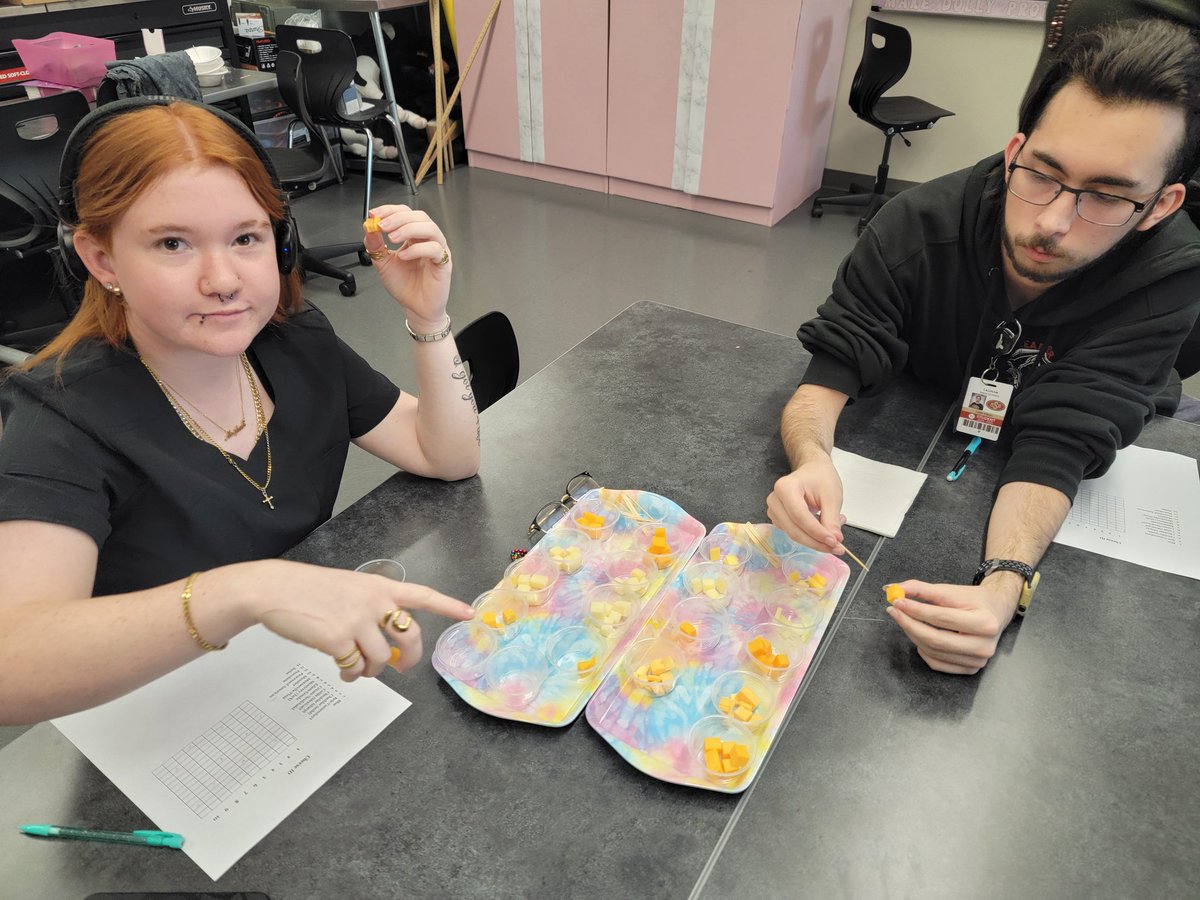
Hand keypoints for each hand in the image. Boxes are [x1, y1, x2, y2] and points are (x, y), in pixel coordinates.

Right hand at [236, 560, 473, 681]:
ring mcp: (357, 620)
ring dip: (370, 671)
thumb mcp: (347, 588)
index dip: (448, 605)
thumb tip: (382, 644)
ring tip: (356, 669)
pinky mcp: (339, 639)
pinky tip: (342, 671)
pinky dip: (350, 674)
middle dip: (409, 658)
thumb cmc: (307, 590)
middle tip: (402, 668)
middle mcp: (374, 601)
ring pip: (380, 659)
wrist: (273, 589)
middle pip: (409, 636)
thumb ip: (370, 608)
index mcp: (378, 586)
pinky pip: (354, 667)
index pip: (422, 595)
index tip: (469, 614)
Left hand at [363, 205, 451, 328]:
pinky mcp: (444, 263)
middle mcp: (426, 240)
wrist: (414, 308)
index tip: (375, 215)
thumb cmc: (405, 286)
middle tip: (382, 226)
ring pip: (429, 228)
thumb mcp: (383, 263)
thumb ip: (375, 245)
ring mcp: (437, 250)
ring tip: (392, 238)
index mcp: (413, 237)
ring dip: (408, 229)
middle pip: (419, 216)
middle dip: (398, 218)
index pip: (405, 213)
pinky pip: (435, 249)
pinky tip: (404, 256)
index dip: (390, 210)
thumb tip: (368, 227)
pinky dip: (418, 249)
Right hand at [766, 451, 845, 552]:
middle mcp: (774, 500)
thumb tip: (834, 540)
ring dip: (814, 540)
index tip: (834, 542)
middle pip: (794, 529)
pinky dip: (810, 536)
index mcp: (785, 488)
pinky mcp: (778, 519)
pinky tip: (823, 528)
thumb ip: (831, 519)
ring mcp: (774, 510)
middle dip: (816, 542)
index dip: (817, 533)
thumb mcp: (832, 496)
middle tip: (837, 547)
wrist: (813, 470)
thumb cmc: (821, 478)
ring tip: (834, 532)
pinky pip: (793, 533)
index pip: (800, 517)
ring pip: (793, 534)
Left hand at [885, 578, 1020, 674]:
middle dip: (909, 624)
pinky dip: (923, 650)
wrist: (996, 612)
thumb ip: (922, 589)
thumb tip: (894, 589)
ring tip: (905, 620)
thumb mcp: (951, 590)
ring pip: (933, 652)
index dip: (916, 610)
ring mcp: (978, 661)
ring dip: (913, 635)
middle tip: (894, 611)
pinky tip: (919, 636)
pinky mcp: (970, 669)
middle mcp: (984, 646)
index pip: (941, 618)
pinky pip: (937, 663)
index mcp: (985, 622)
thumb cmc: (975, 601)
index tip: (897, 601)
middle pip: (936, 639)